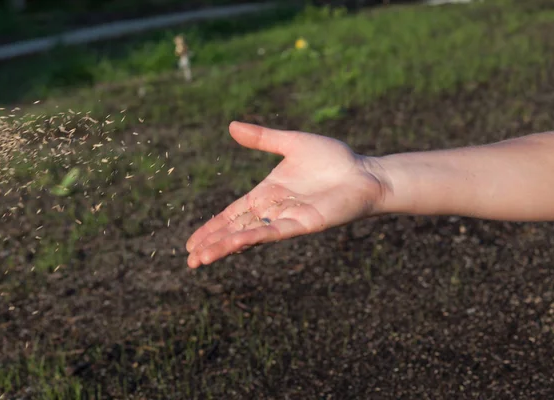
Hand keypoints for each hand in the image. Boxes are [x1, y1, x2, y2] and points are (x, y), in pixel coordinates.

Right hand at [185, 122, 386, 267]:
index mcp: (266, 194)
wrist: (364, 172)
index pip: (232, 215)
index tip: (191, 242)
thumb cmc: (333, 159)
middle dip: (212, 244)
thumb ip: (262, 138)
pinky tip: (233, 243)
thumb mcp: (291, 143)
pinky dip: (251, 237)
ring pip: (249, 235)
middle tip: (189, 260)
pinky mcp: (303, 224)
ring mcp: (286, 219)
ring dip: (225, 247)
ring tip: (200, 260)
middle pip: (235, 230)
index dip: (212, 228)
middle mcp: (273, 210)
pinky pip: (273, 231)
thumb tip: (231, 127)